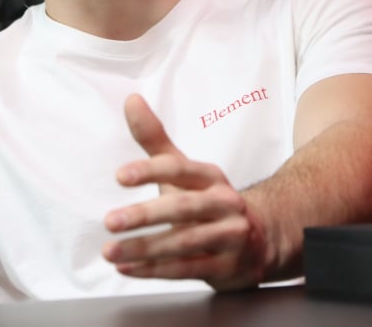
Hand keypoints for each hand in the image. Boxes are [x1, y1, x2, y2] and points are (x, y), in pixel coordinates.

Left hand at [101, 93, 270, 289]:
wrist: (261, 239)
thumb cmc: (209, 201)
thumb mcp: (185, 170)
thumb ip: (155, 139)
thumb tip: (130, 100)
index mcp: (211, 177)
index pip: (180, 169)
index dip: (150, 171)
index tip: (120, 176)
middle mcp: (224, 205)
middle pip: (183, 208)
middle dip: (144, 216)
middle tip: (110, 220)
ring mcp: (229, 238)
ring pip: (184, 244)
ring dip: (144, 249)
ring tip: (111, 251)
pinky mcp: (226, 268)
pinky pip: (187, 270)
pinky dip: (154, 270)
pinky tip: (127, 268)